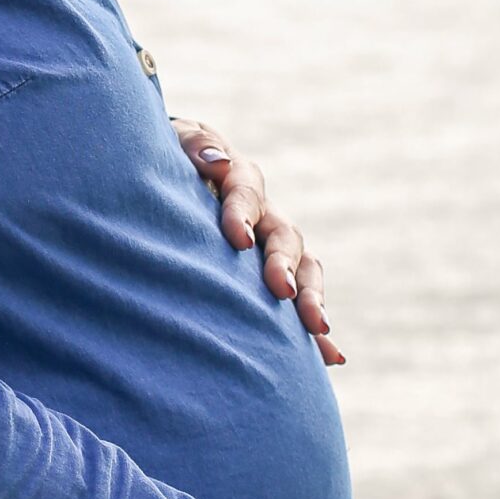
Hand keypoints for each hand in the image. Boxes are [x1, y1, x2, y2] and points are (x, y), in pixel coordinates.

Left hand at [170, 118, 343, 364]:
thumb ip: (194, 145)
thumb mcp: (176, 142)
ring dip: (311, 297)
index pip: (246, 192)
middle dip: (284, 265)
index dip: (242, 213)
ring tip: (317, 327)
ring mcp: (272, 245)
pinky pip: (300, 299)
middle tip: (283, 291)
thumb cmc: (167, 158)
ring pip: (302, 268)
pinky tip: (332, 357)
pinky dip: (313, 328)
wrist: (170, 174)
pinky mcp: (273, 275)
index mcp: (239, 178)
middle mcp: (264, 213)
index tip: (236, 239)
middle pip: (284, 237)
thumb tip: (218, 163)